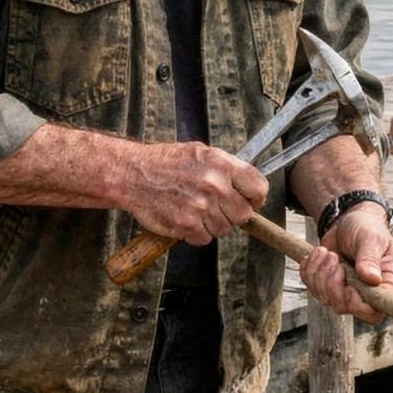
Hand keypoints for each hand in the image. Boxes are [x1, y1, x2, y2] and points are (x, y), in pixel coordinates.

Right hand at [122, 141, 267, 245]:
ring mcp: (201, 207)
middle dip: (233, 213)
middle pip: (244, 214)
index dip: (256, 197)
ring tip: (195, 209)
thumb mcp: (201, 153)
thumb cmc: (166, 162)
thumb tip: (248, 185)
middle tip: (218, 207)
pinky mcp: (186, 225)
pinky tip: (185, 218)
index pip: (258, 188)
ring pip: (224, 229)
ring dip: (212, 224)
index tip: (251, 200)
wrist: (133, 174)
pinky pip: (205, 239)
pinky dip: (196, 234)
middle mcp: (214, 185)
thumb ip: (226, 168)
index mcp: (221, 164)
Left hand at [300, 205, 392, 322]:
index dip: (358, 306)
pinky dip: (309, 270)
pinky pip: (312, 288)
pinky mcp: (328, 285)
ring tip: (326, 252)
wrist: (350, 219)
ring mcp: (346, 290)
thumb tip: (371, 279)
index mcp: (386, 283)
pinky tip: (317, 254)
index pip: (374, 312)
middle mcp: (367, 292)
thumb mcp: (371, 238)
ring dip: (319, 274)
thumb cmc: (367, 227)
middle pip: (344, 307)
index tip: (348, 288)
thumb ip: (370, 258)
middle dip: (332, 284)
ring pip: (325, 299)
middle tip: (333, 258)